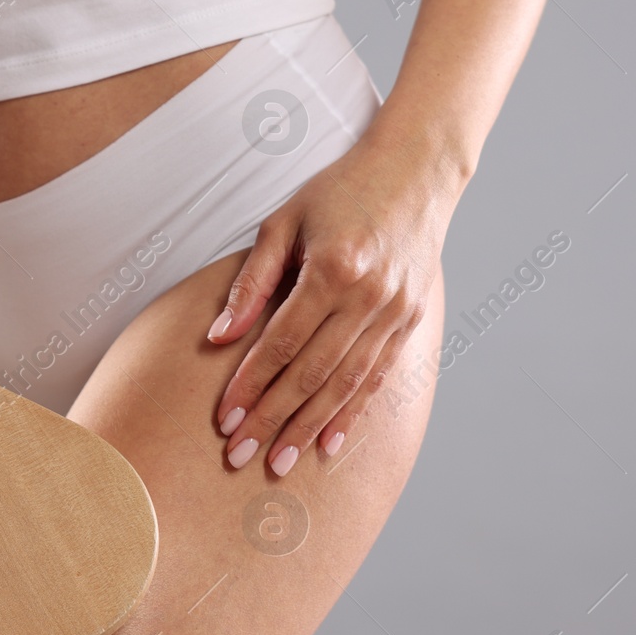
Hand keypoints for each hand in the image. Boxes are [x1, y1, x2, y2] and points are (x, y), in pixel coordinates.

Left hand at [207, 134, 455, 474]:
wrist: (416, 172)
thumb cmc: (340, 191)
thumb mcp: (284, 222)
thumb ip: (252, 281)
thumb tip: (218, 337)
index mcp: (333, 269)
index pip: (281, 343)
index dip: (250, 385)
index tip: (225, 420)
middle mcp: (368, 297)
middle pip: (311, 374)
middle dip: (273, 420)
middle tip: (240, 457)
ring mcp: (394, 312)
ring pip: (345, 385)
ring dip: (309, 428)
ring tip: (278, 463)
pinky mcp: (410, 320)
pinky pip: (377, 378)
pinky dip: (351, 414)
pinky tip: (328, 444)